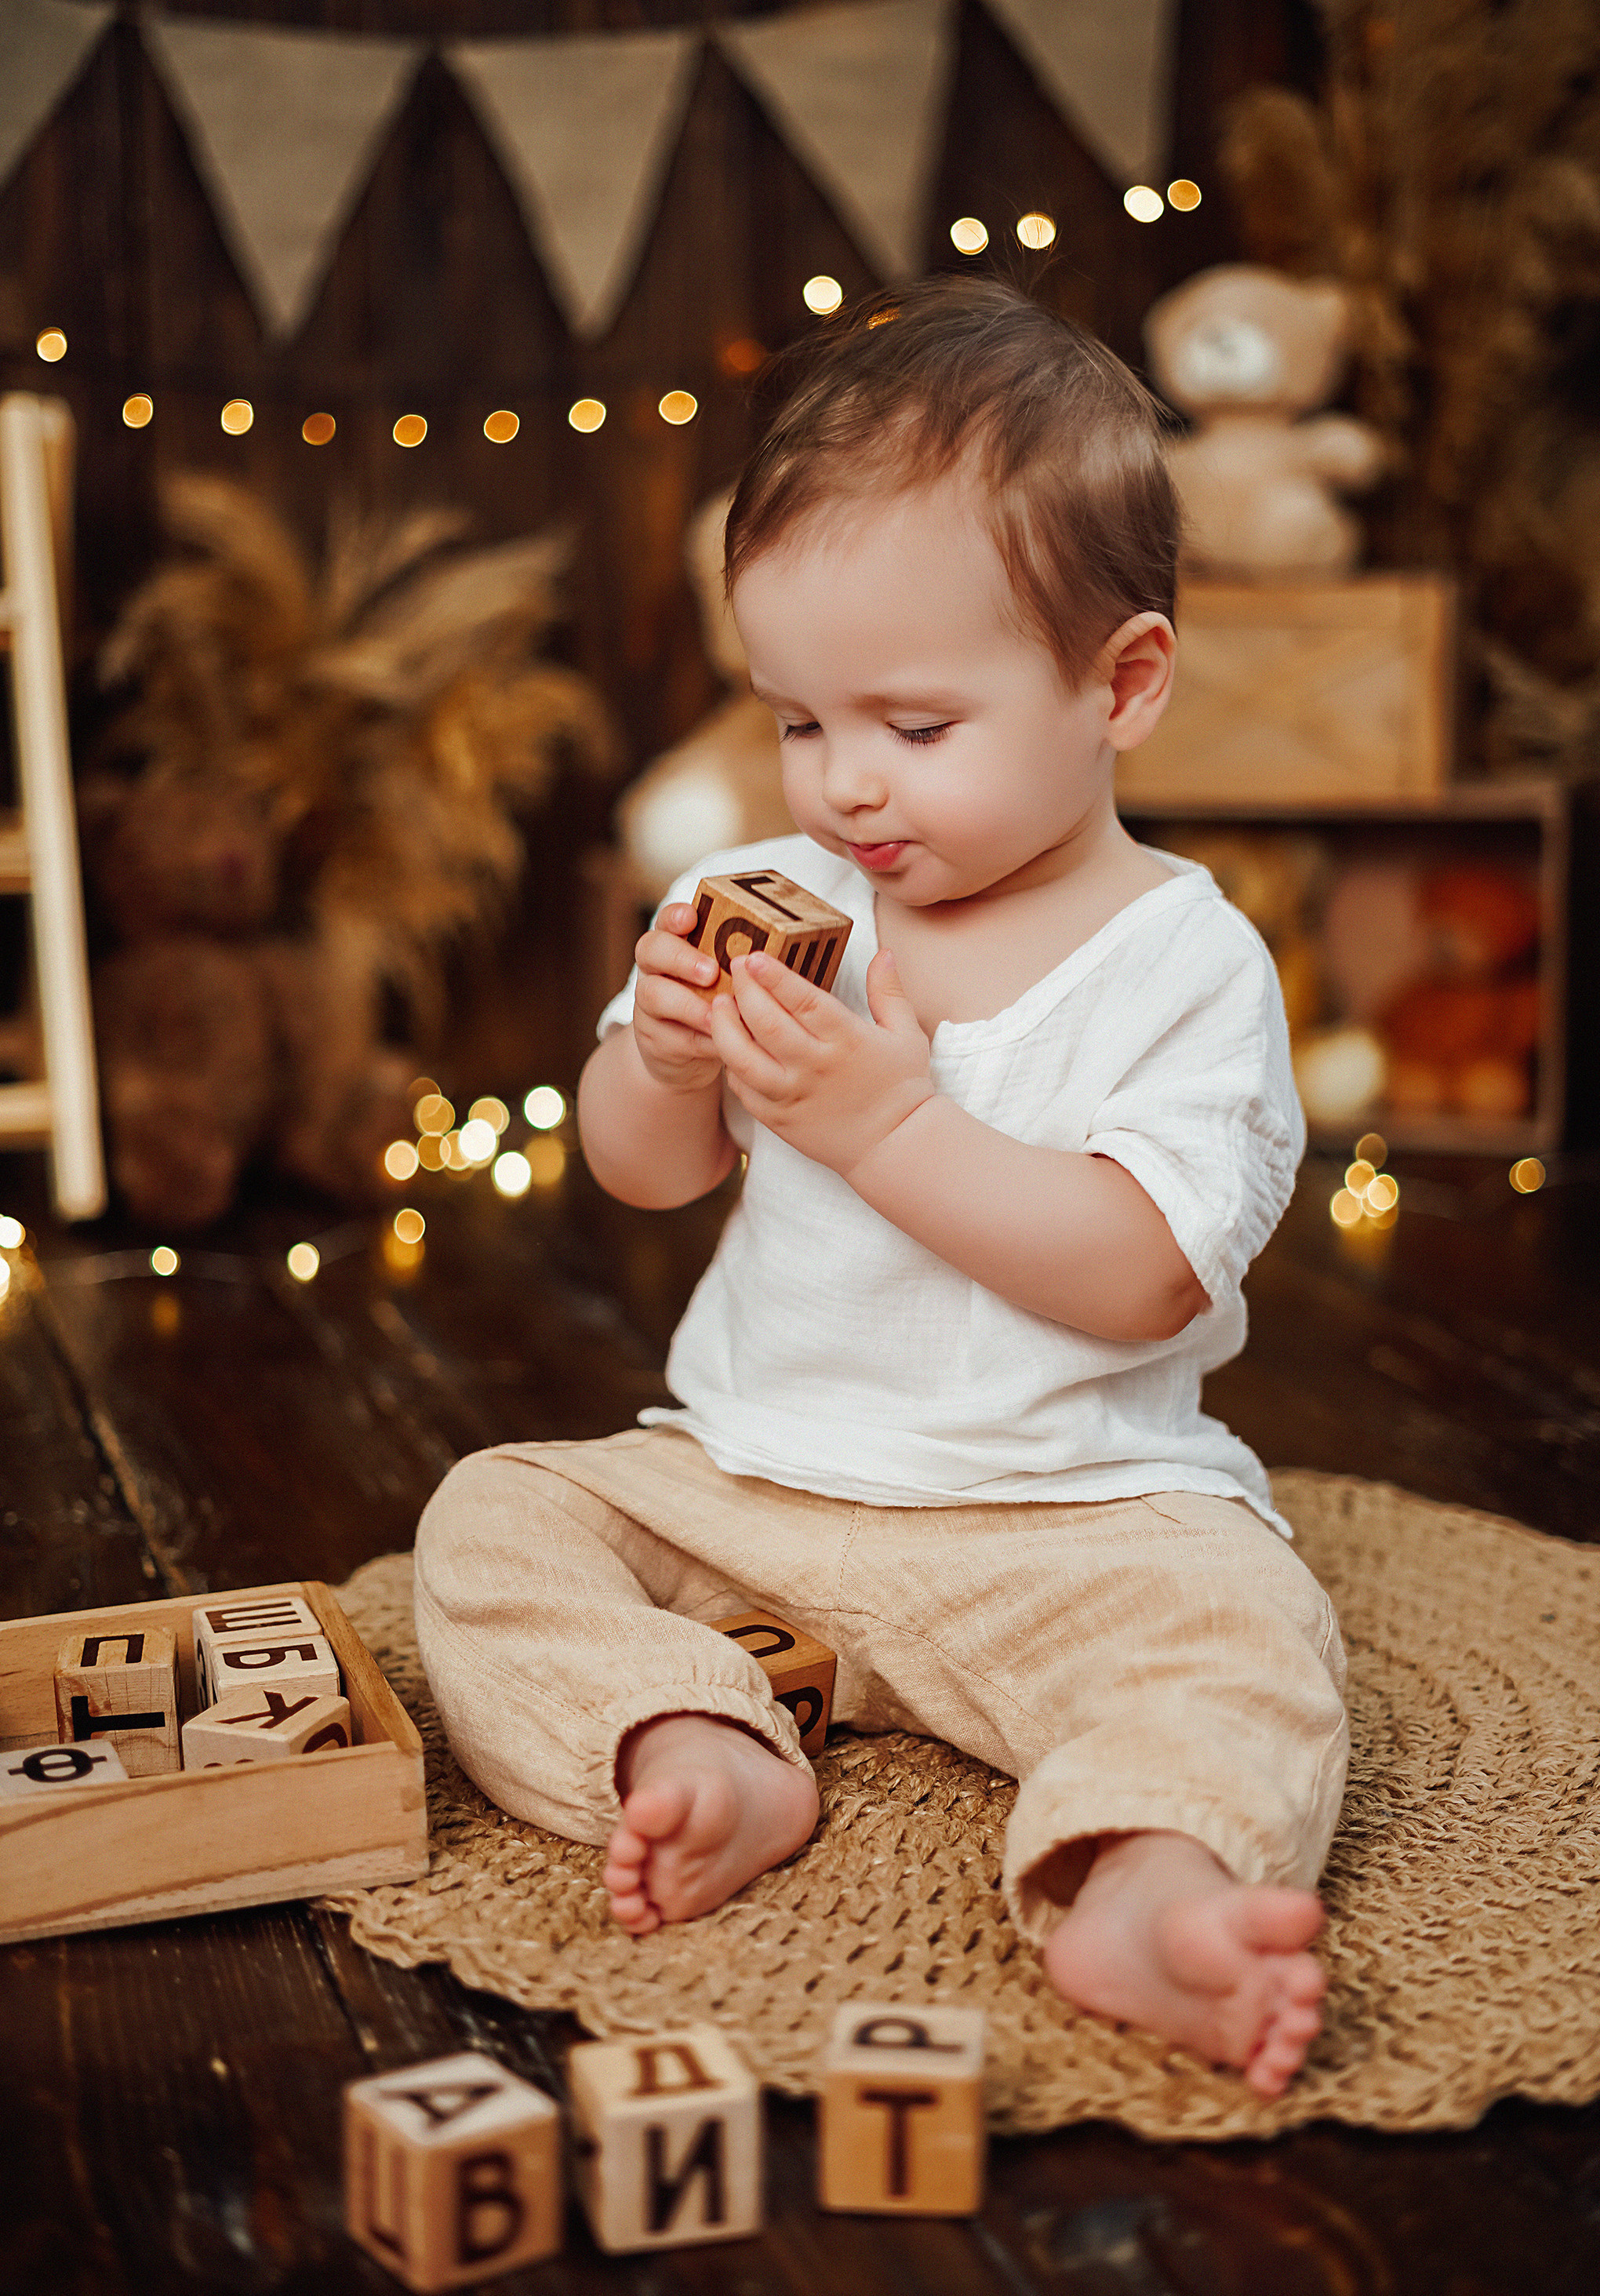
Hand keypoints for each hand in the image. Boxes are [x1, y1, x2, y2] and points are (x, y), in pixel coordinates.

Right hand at [630, 902, 723, 1092]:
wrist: (696, 1052)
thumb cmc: (724, 1003)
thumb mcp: (732, 980)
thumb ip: (742, 965)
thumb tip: (776, 959)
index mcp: (677, 943)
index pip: (667, 919)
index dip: (676, 916)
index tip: (691, 918)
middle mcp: (656, 967)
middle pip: (652, 949)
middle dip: (682, 958)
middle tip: (711, 972)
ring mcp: (648, 1002)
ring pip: (653, 994)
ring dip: (688, 1005)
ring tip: (716, 1016)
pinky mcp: (652, 1036)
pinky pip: (669, 1035)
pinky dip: (696, 1039)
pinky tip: (719, 1042)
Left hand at [710, 944, 934, 1177]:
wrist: (895, 1146)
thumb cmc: (901, 1088)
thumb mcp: (906, 1035)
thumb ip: (889, 992)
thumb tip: (884, 954)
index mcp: (847, 1040)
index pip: (804, 1000)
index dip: (775, 976)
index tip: (755, 957)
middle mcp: (816, 1066)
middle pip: (767, 1022)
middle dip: (745, 990)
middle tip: (735, 967)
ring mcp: (794, 1095)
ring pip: (744, 1058)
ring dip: (725, 1028)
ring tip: (719, 1005)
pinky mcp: (779, 1119)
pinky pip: (744, 1090)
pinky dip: (731, 1066)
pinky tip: (729, 1046)